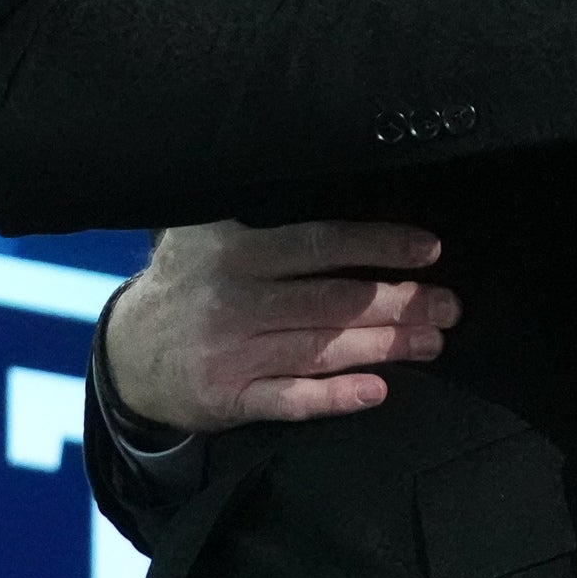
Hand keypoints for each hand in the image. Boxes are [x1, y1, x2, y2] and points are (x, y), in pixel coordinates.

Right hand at [101, 220, 454, 437]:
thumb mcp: (205, 232)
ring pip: (320, 349)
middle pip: (331, 301)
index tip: (429, 249)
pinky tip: (378, 391)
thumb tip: (335, 177)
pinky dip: (335, 397)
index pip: (318, 244)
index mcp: (235, 250)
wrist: (126, 353)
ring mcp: (230, 353)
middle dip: (399, 303)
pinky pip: (290, 400)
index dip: (378, 245)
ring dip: (385, 347)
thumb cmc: (188, 282)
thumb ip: (259, 209)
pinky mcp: (228, 399)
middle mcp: (233, 300)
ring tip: (434, 343)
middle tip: (450, 306)